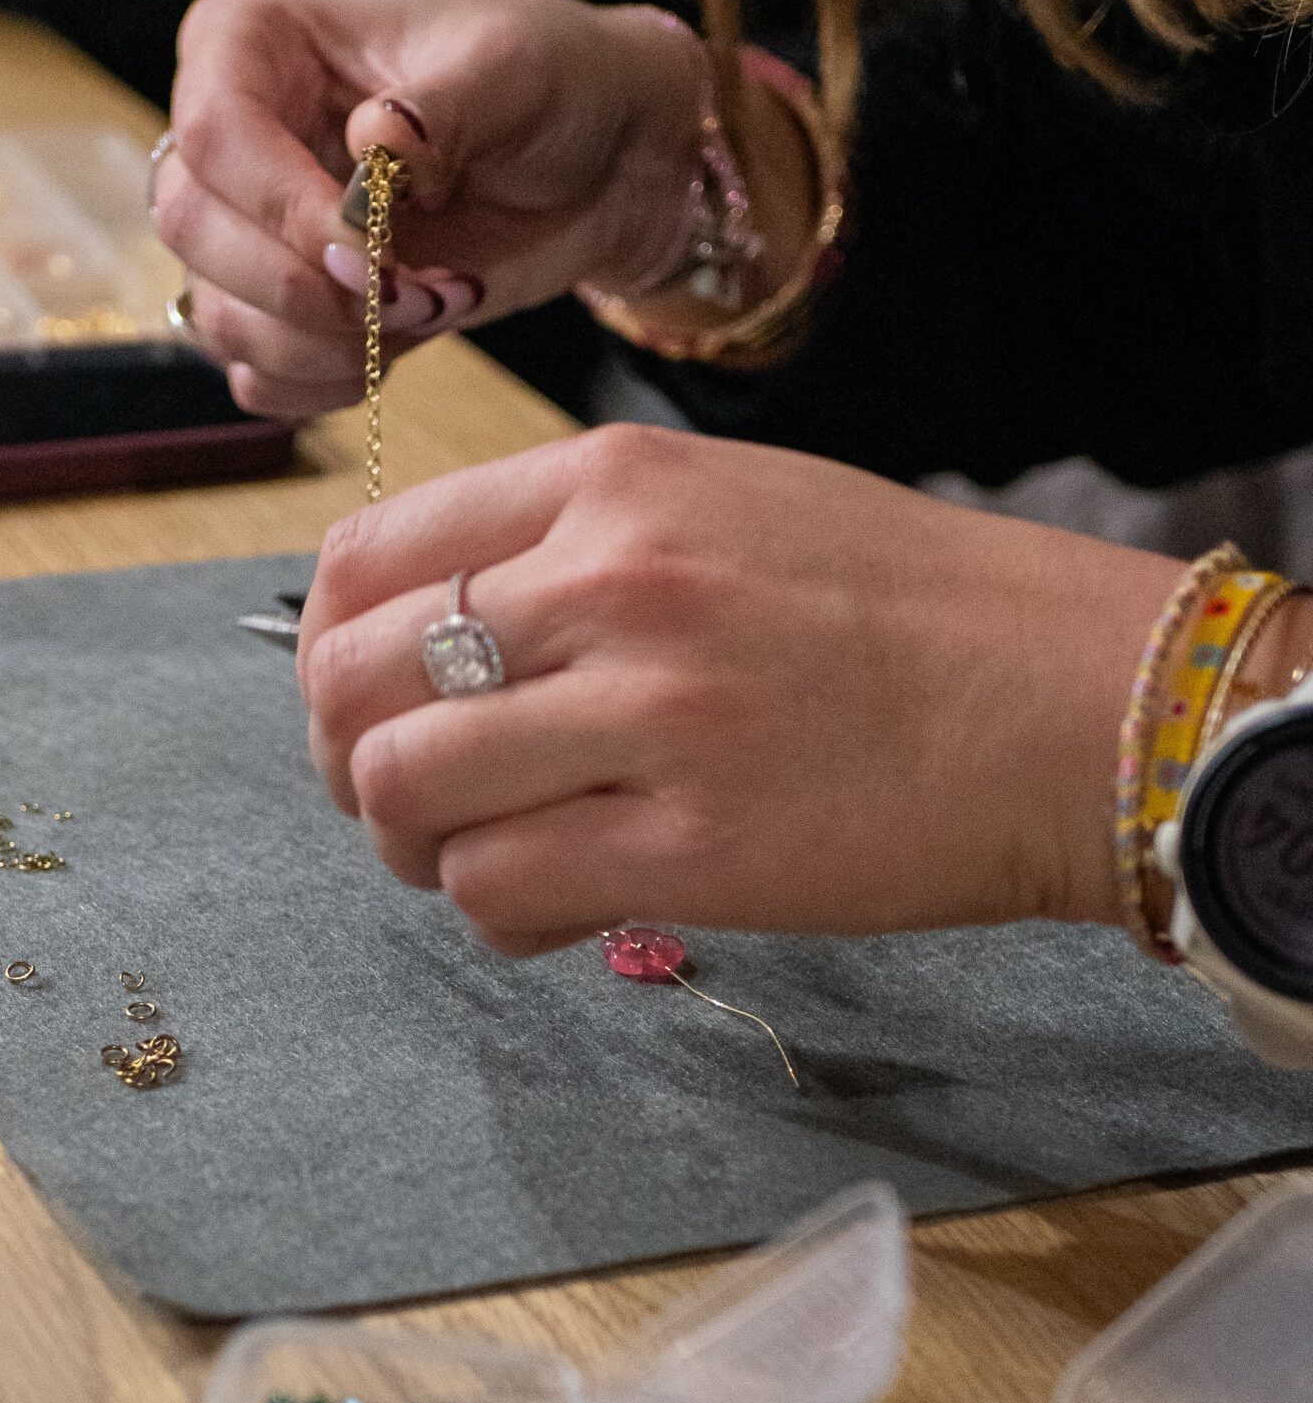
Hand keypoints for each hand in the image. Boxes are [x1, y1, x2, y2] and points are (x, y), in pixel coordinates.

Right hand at [156, 0, 709, 421]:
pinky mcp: (280, 312)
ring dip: (328, 342)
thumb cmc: (546, 82)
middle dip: (305, 287)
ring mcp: (246, 232)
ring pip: (218, 317)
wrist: (592, 163)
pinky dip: (330, 382)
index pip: (210, 131)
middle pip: (192, 230)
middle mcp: (228, 138)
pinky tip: (405, 340)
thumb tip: (377, 143)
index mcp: (252, 44)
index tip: (375, 246)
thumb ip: (443, 105)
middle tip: (418, 290)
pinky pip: (258, 379)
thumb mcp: (513, 68)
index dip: (282, 206)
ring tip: (433, 303)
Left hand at [297, 423, 1179, 949]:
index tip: (363, 704)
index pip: (362, 562)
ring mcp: (649, 716)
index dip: (328, 654)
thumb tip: (430, 638)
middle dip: (349, 762)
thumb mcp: (726, 506)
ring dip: (414, 849)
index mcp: (610, 485)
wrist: (1074, 703)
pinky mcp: (691, 848)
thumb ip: (571, 552)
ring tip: (489, 857)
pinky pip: (495, 890)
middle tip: (411, 802)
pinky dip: (496, 917)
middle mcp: (609, 582)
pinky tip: (560, 907)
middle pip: (350, 683)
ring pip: (401, 792)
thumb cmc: (906, 609)